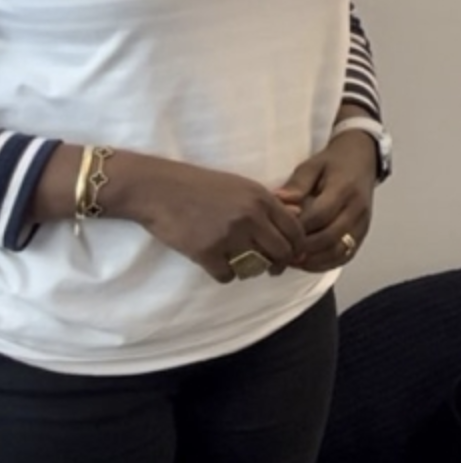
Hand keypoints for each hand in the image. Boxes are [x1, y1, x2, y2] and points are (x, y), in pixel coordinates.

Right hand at [119, 157, 309, 283]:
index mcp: (262, 199)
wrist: (158, 189)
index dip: (298, 247)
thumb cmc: (201, 186)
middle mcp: (250, 217)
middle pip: (281, 252)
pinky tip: (218, 265)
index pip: (295, 231)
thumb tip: (300, 215)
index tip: (293, 256)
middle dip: (279, 264)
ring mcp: (228, 236)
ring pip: (255, 268)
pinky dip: (225, 275)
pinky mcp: (206, 252)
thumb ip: (270, 203)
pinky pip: (227, 276)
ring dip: (251, 270)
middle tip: (272, 268)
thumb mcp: (241, 186)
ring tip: (242, 263)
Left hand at [274, 131, 376, 273]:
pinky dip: (327, 263)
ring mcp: (363, 223)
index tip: (277, 233)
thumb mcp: (312, 166)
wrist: (362, 160)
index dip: (297, 228)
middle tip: (280, 253)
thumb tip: (279, 201)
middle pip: (329, 237)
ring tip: (291, 260)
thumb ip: (296, 184)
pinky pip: (346, 255)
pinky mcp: (363, 233)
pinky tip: (308, 262)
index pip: (319, 215)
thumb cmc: (334, 163)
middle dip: (303, 248)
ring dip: (314, 259)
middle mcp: (357, 209)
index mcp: (344, 189)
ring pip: (338, 250)